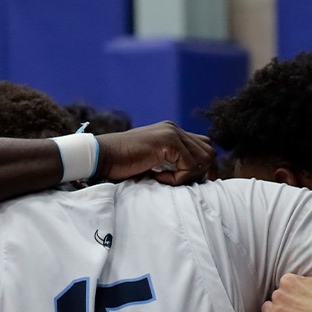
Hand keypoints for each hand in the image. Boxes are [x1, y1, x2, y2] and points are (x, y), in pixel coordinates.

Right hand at [97, 122, 213, 185]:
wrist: (102, 157)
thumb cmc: (123, 164)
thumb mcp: (152, 162)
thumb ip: (171, 162)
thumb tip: (197, 176)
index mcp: (171, 132)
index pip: (203, 146)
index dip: (203, 167)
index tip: (189, 182)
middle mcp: (174, 128)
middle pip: (209, 151)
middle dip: (200, 172)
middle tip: (177, 182)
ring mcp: (172, 133)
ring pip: (204, 158)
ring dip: (188, 175)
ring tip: (165, 179)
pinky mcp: (168, 142)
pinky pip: (189, 166)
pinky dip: (177, 178)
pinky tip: (158, 177)